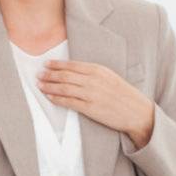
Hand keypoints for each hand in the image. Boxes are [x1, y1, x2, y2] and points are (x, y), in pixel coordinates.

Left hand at [38, 60, 155, 147]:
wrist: (136, 111)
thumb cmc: (123, 94)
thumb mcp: (110, 77)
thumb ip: (93, 73)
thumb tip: (74, 72)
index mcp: (98, 70)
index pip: (72, 65)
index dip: (57, 64)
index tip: (46, 64)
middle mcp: (93, 80)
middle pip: (65, 75)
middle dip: (50, 74)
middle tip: (38, 74)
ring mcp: (91, 94)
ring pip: (64, 88)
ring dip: (49, 86)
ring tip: (40, 85)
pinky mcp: (90, 108)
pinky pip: (68, 102)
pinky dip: (56, 98)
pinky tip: (49, 97)